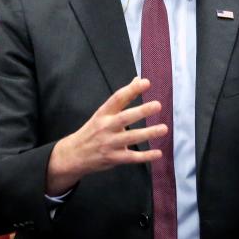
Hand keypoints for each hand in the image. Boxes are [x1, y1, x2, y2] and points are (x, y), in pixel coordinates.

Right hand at [46, 77, 166, 194]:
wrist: (74, 155)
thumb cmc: (92, 130)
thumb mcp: (102, 113)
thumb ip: (121, 99)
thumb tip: (137, 79)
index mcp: (103, 113)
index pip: (117, 98)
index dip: (131, 90)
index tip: (145, 82)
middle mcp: (106, 127)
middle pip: (125, 118)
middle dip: (141, 111)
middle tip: (157, 105)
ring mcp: (109, 143)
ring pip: (131, 138)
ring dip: (148, 133)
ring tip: (163, 128)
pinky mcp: (113, 158)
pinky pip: (131, 157)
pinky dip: (145, 156)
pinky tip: (158, 153)